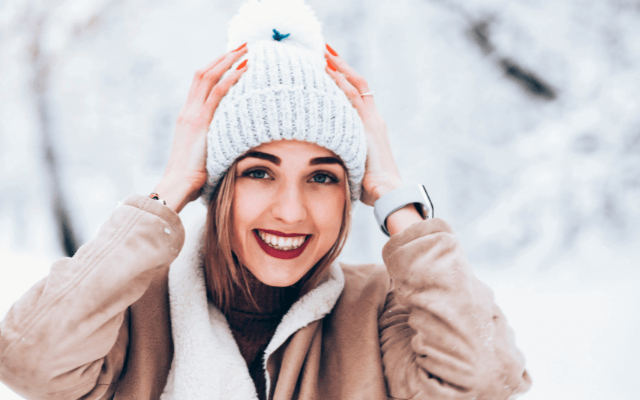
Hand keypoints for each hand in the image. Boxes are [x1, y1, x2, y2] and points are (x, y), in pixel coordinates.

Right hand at [154, 45, 247, 212]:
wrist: (178, 186)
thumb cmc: (193, 178)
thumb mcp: (204, 154)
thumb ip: (214, 143)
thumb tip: (232, 145)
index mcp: (187, 117)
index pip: (200, 84)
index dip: (215, 68)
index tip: (232, 58)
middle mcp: (187, 111)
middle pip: (203, 73)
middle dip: (222, 57)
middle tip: (241, 46)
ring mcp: (192, 115)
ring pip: (209, 77)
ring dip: (228, 61)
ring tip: (245, 50)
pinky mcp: (199, 123)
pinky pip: (216, 94)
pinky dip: (230, 79)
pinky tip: (243, 70)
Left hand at [325, 45, 422, 234]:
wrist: (386, 192)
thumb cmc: (369, 187)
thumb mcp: (354, 166)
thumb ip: (343, 157)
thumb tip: (324, 164)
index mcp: (372, 128)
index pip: (357, 96)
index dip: (344, 80)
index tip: (329, 68)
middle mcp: (374, 120)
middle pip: (358, 83)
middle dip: (341, 66)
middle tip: (325, 51)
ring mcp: (372, 120)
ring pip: (355, 85)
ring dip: (339, 67)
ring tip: (324, 53)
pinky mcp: (369, 125)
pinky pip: (353, 97)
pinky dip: (340, 82)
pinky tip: (328, 71)